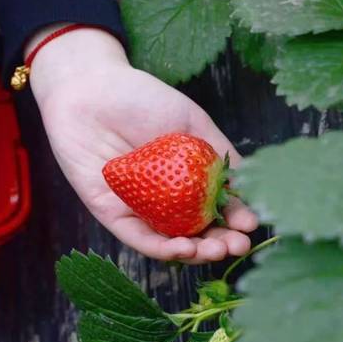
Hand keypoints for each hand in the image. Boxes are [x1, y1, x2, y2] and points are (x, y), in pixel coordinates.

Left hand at [27, 25, 257, 263]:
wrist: (91, 88)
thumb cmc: (142, 99)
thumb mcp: (191, 121)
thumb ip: (219, 151)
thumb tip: (249, 184)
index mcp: (188, 178)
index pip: (217, 207)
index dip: (236, 219)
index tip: (251, 224)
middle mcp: (167, 199)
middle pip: (197, 231)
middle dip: (220, 243)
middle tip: (237, 246)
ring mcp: (141, 209)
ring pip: (171, 241)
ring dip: (196, 253)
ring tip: (215, 251)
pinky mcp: (112, 214)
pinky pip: (139, 238)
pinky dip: (162, 248)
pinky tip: (183, 248)